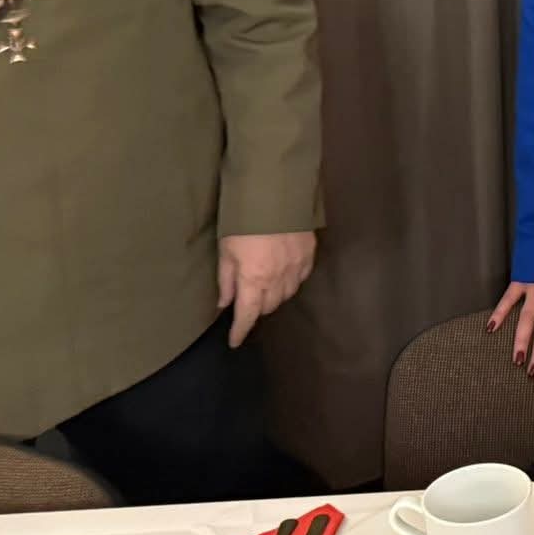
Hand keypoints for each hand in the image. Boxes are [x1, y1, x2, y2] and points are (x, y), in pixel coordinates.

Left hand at [217, 231, 316, 347]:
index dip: (240, 330)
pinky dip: (291, 282)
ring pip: (287, 295)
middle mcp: (277, 278)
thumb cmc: (242, 221)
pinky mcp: (309, 254)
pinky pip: (301, 278)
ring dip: (274, 296)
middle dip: (257, 308)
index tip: (234, 341)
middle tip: (247, 301)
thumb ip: (226, 280)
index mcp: (253, 279)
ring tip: (265, 288)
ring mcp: (296, 266)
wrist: (276, 192)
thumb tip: (224, 303)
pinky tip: (284, 276)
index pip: (247, 315)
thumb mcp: (225, 250)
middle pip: (269, 306)